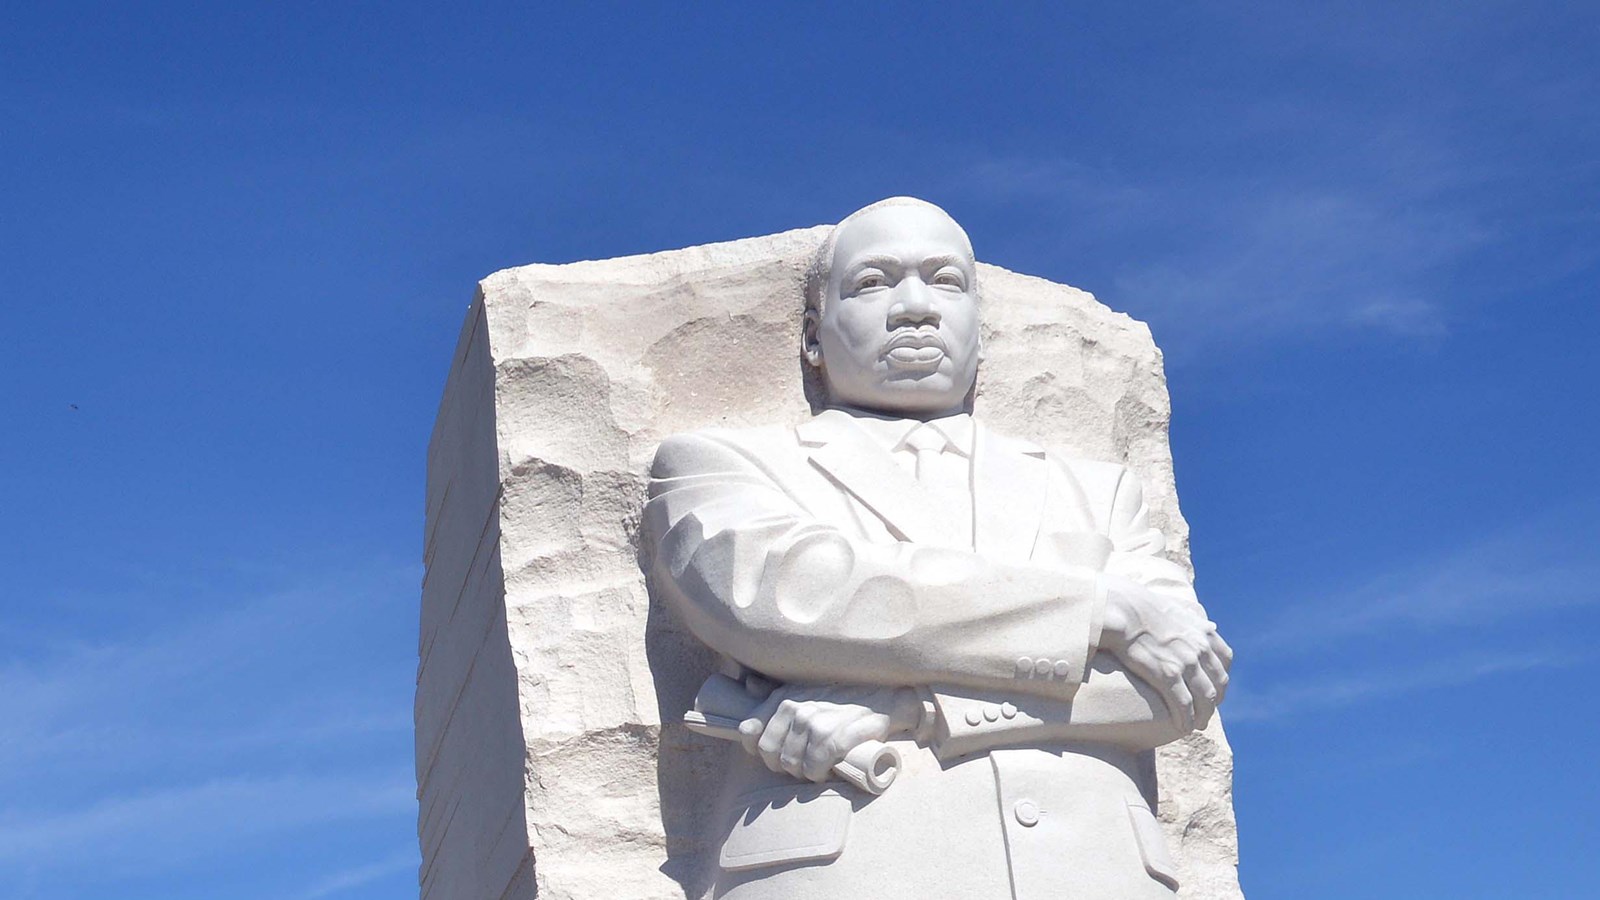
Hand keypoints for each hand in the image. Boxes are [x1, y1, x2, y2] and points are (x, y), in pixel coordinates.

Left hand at [738, 684, 919, 781]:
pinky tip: (828, 770)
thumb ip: (774, 691)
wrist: (883, 702)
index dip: (758, 749)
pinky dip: (820, 775)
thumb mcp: (805, 690)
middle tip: (802, 765)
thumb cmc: (841, 701)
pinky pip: (814, 769)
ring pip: (791, 765)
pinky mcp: (834, 738)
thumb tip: (750, 685)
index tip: (776, 756)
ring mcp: (814, 723)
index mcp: (783, 698)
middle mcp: (795, 708)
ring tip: (818, 767)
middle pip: (769, 754)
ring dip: (804, 772)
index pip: (749, 730)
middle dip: (783, 766)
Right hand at [1099, 577, 1232, 733]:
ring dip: (1203, 716)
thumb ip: (1197, 620)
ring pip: (1204, 699)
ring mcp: (1186, 663)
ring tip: (1196, 725)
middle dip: (1214, 702)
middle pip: (1217, 684)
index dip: (1220, 678)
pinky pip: (1183, 704)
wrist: (1123, 610)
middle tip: (1205, 712)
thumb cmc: (1143, 607)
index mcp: (1204, 633)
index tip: (1212, 687)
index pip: (1224, 661)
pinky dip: (1186, 719)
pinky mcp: (1167, 675)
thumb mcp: (1178, 609)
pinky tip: (1183, 728)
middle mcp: (1200, 649)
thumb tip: (1212, 626)